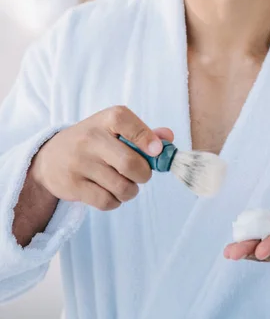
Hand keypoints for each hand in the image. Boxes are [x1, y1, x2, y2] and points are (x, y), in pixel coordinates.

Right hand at [30, 106, 173, 211]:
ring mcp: (80, 162)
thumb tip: (168, 138)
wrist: (50, 157)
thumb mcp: (113, 129)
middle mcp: (91, 138)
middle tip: (141, 175)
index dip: (146, 138)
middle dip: (144, 174)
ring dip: (131, 191)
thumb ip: (142, 133)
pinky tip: (111, 194)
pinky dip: (116, 201)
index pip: (127, 122)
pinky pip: (106, 201)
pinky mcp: (72, 185)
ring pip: (121, 186)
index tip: (156, 151)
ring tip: (127, 186)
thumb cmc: (93, 141)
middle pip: (130, 163)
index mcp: (105, 119)